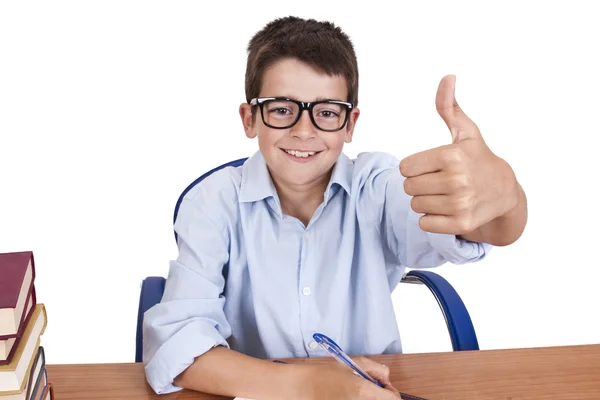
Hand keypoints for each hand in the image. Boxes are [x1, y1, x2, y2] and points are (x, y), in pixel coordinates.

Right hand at [291, 357, 399, 398]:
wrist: (303, 389)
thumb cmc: (324, 376)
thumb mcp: (351, 365)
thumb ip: (375, 368)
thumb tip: (386, 377)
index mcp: (363, 391)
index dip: (392, 394)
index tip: (386, 389)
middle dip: (381, 397)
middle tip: (371, 390)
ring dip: (371, 399)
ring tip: (357, 393)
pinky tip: (349, 396)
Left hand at [399, 75, 519, 235]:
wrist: (506, 191)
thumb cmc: (478, 158)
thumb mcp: (466, 132)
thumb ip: (448, 106)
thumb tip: (448, 77)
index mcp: (451, 155)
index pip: (405, 167)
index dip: (415, 166)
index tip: (432, 166)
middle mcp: (456, 180)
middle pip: (408, 187)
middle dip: (418, 184)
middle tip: (438, 180)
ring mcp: (460, 203)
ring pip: (415, 205)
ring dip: (425, 201)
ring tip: (445, 194)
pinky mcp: (461, 223)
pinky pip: (425, 223)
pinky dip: (431, 218)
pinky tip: (447, 209)